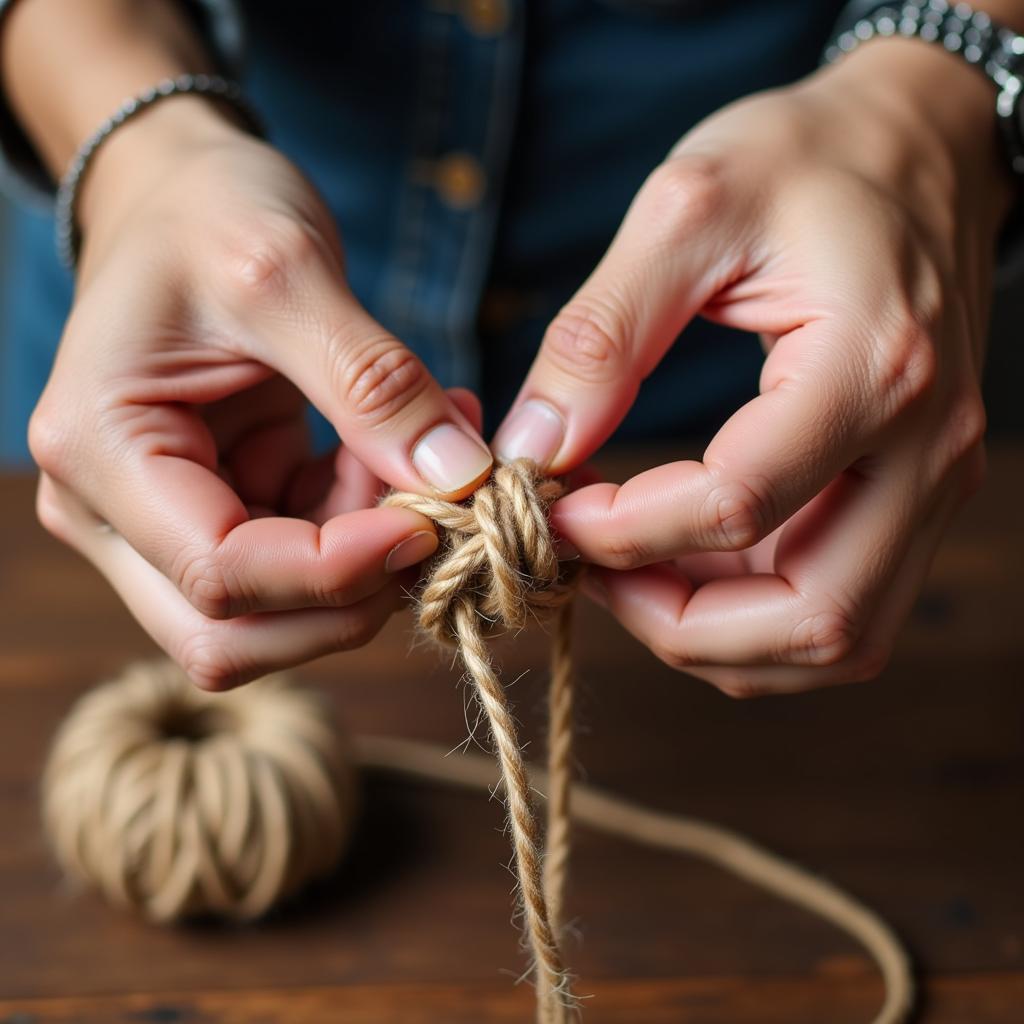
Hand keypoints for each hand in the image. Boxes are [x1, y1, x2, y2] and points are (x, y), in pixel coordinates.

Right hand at [30, 100, 492, 688]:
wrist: (184, 192)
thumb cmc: (210, 210)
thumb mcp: (289, 272)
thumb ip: (374, 384)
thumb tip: (461, 479)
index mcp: (100, 449)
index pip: (219, 574)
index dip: (335, 570)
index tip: (431, 520)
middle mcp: (111, 509)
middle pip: (231, 634)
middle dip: (348, 595)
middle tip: (432, 512)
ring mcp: (164, 518)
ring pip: (273, 616)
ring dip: (365, 566)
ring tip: (426, 461)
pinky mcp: (223, 507)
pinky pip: (302, 563)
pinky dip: (365, 530)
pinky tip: (407, 457)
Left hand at [493, 39, 1009, 695]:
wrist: (918, 142)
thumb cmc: (806, 158)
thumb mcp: (687, 210)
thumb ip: (603, 335)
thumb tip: (537, 446)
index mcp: (872, 366)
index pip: (740, 503)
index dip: (625, 531)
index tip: (550, 504)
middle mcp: (926, 446)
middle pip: (816, 617)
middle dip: (679, 625)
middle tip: (591, 574)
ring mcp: (933, 480)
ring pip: (836, 637)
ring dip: (720, 638)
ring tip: (630, 576)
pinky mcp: (915, 491)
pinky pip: (840, 605)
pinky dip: (752, 617)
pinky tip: (683, 563)